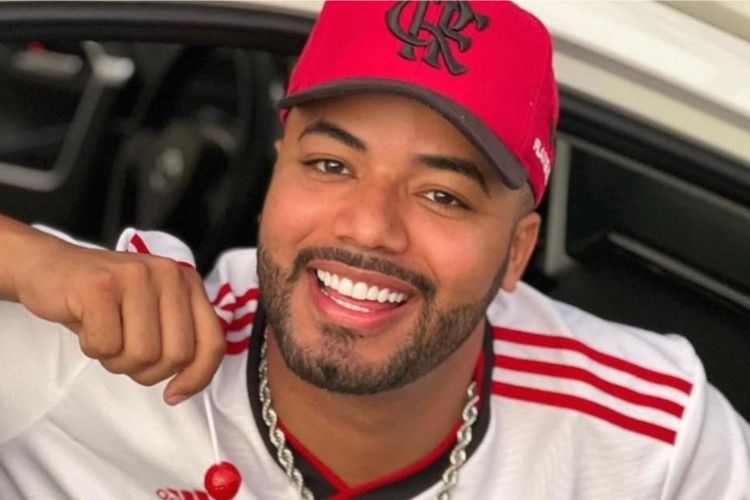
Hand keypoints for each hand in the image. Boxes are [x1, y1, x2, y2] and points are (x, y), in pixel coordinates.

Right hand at [9, 226, 224, 404]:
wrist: (48, 268)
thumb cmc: (103, 300)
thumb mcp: (152, 313)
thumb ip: (178, 337)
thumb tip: (188, 383)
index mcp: (188, 283)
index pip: (212, 342)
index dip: (197, 377)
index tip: (173, 393)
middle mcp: (169, 274)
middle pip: (177, 355)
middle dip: (146, 371)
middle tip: (123, 352)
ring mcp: (136, 276)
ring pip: (142, 355)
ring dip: (116, 360)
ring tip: (105, 335)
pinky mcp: (100, 286)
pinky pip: (106, 345)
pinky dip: (92, 348)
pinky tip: (86, 325)